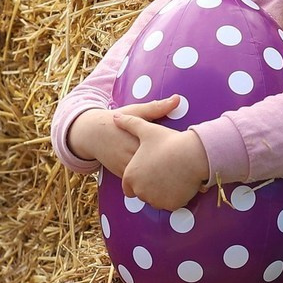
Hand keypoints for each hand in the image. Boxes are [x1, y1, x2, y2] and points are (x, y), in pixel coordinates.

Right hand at [66, 97, 181, 177]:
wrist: (92, 134)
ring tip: (181, 176)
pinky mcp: (122, 175)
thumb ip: (157, 107)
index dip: (176, 151)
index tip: (191, 151)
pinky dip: (151, 183)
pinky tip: (165, 182)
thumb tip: (177, 99)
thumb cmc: (117, 120)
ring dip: (162, 178)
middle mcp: (131, 154)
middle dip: (171, 166)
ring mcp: (126, 167)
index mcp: (138, 138)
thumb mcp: (135, 111)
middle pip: (156, 165)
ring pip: (148, 178)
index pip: (161, 147)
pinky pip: (140, 183)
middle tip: (190, 165)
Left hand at [112, 113, 209, 210]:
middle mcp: (140, 191)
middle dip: (150, 185)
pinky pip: (170, 203)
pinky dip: (174, 196)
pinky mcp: (171, 205)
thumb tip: (116, 117)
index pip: (128, 186)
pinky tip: (179, 182)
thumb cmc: (169, 142)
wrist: (193, 154)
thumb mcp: (146, 130)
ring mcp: (156, 200)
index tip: (147, 170)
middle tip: (162, 170)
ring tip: (171, 175)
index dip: (138, 177)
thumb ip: (129, 124)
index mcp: (131, 176)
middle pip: (143, 193)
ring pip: (157, 199)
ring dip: (161, 192)